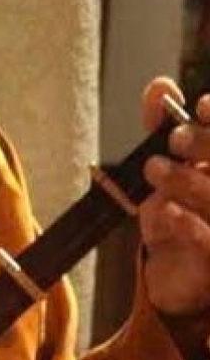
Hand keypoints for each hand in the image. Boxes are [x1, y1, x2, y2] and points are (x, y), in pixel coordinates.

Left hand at [136, 80, 209, 320]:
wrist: (172, 273)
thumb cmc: (176, 213)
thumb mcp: (164, 169)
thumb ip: (162, 128)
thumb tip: (159, 86)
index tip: (200, 108)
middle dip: (205, 146)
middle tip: (176, 138)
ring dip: (189, 181)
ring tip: (155, 169)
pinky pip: (209, 242)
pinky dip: (188, 224)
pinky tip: (166, 211)